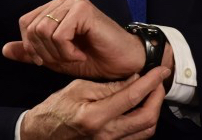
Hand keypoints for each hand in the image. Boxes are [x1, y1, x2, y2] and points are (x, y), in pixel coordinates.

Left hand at [3, 0, 144, 79]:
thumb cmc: (93, 59)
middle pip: (32, 28)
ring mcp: (75, 1)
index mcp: (56, 6)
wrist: (121, 64)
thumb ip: (31, 53)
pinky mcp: (83, 9)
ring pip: (43, 31)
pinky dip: (67, 52)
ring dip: (57, 53)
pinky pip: (58, 34)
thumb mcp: (55, 58)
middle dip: (45, 52)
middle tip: (66, 59)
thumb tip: (4, 49)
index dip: (32, 47)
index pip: (25, 23)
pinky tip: (81, 54)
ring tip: (74, 56)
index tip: (51, 60)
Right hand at [20, 67, 168, 139]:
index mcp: (94, 117)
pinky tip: (140, 108)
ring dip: (153, 110)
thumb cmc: (56, 109)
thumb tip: (135, 79)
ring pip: (146, 131)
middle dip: (158, 97)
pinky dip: (143, 122)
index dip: (151, 82)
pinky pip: (136, 138)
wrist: (41, 134)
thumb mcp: (79, 88)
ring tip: (150, 93)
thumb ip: (109, 86)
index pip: (132, 98)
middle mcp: (104, 135)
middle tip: (158, 81)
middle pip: (147, 119)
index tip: (161, 70)